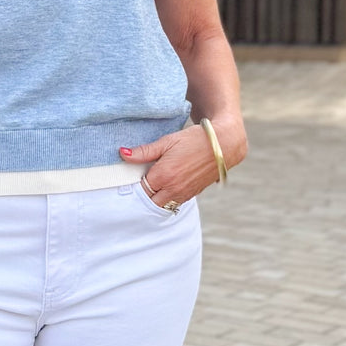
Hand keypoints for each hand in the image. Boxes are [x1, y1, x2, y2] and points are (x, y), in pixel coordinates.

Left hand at [119, 113, 246, 207]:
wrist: (223, 144)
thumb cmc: (194, 139)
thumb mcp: (167, 142)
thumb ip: (144, 151)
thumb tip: (122, 154)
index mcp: (163, 175)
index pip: (139, 189)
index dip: (134, 184)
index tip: (131, 178)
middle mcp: (173, 189)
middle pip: (149, 202)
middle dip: (143, 195)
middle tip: (141, 183)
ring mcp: (183, 194)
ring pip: (162, 205)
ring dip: (155, 199)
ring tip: (154, 186)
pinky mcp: (192, 195)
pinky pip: (174, 203)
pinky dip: (168, 198)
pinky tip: (167, 187)